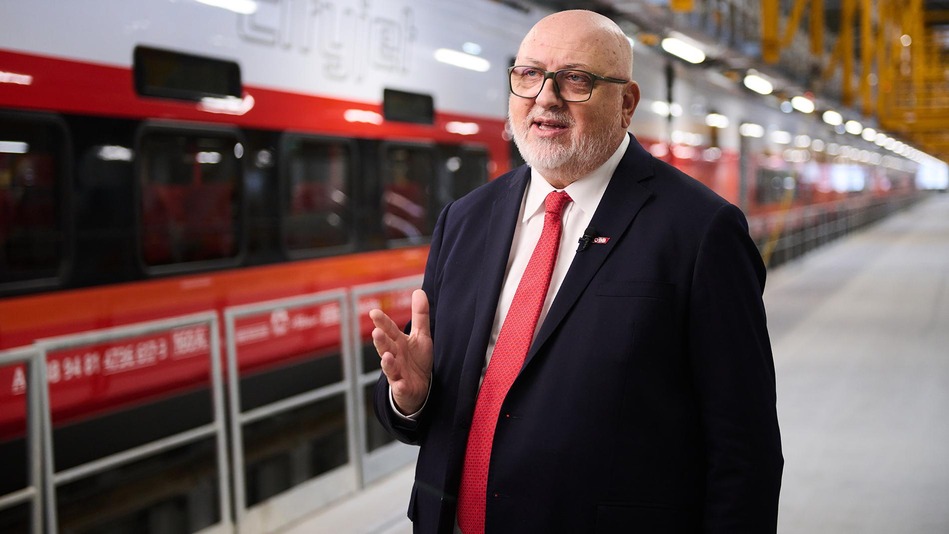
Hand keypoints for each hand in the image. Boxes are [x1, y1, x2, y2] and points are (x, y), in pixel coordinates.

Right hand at [369, 289, 432, 414]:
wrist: (419, 388)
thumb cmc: (416, 360)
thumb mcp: (421, 336)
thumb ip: (420, 315)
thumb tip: (419, 291)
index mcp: (398, 342)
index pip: (389, 330)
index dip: (382, 322)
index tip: (374, 312)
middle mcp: (394, 356)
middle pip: (385, 347)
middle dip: (380, 341)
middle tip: (376, 332)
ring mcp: (396, 373)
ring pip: (389, 367)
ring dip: (387, 362)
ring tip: (386, 356)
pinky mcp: (402, 388)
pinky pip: (400, 387)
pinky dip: (399, 386)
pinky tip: (399, 383)